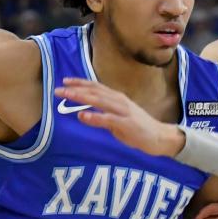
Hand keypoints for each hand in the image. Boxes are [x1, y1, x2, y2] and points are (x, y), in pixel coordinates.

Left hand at [55, 78, 182, 156]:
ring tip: (67, 95)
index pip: (96, 87)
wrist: (159, 137)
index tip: (65, 81)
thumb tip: (82, 113)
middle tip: (58, 89)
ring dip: (81, 97)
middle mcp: (119, 101)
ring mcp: (123, 111)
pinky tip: (82, 116)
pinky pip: (108, 119)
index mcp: (117, 98)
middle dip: (75, 89)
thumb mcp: (116, 119)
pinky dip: (94, 117)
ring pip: (99, 101)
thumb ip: (101, 114)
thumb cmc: (137, 128)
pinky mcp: (126, 124)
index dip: (80, 83)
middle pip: (94, 91)